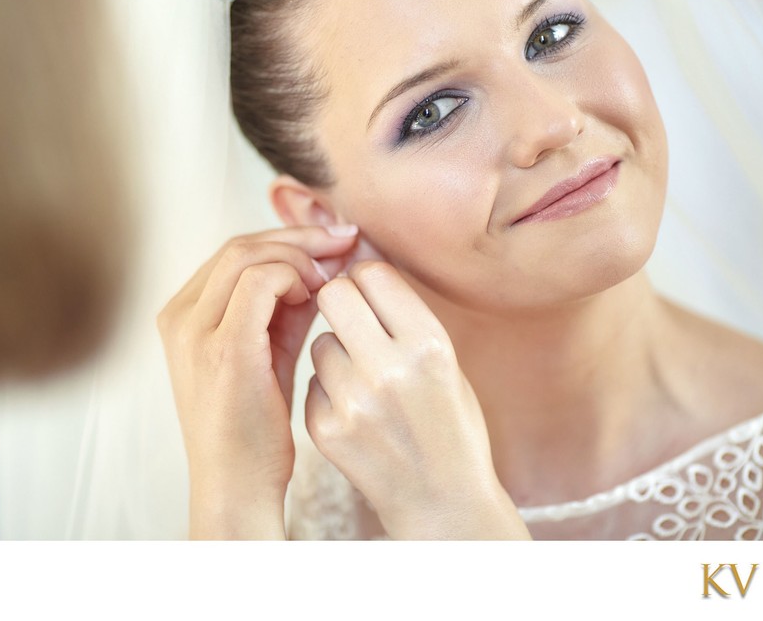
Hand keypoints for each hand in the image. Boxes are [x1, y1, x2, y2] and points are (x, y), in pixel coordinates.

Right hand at [158, 225, 358, 537]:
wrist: (237, 486)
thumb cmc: (254, 426)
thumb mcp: (266, 353)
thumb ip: (283, 309)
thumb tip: (319, 266)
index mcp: (182, 315)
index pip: (233, 251)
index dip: (285, 237)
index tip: (331, 240)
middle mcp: (179, 317)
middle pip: (239, 245)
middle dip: (298, 236)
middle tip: (344, 238)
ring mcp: (195, 331)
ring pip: (247, 254)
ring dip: (299, 254)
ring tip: (333, 273)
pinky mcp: (223, 348)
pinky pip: (260, 283)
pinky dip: (294, 276)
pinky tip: (318, 295)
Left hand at [305, 261, 528, 538]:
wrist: (443, 501)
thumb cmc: (450, 422)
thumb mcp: (447, 361)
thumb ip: (405, 315)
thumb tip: (360, 261)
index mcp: (429, 345)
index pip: (373, 274)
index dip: (368, 280)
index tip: (371, 294)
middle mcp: (390, 369)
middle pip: (334, 295)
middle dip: (340, 300)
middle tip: (354, 321)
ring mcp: (353, 402)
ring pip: (320, 342)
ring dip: (336, 351)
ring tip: (365, 381)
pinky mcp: (325, 429)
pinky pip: (313, 382)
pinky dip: (329, 390)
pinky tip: (356, 412)